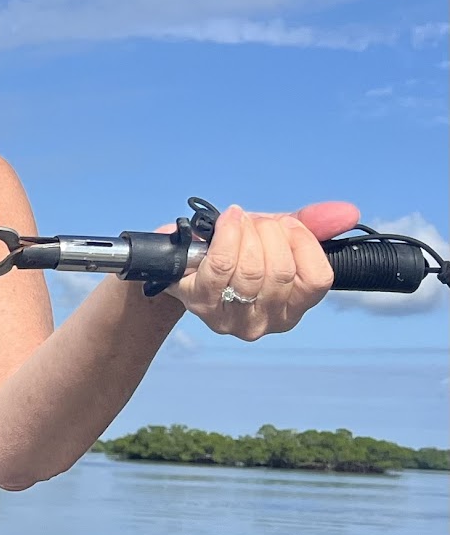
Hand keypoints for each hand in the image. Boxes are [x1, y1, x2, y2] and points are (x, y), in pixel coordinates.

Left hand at [168, 201, 358, 338]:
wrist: (188, 259)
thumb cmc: (239, 250)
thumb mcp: (278, 236)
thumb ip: (313, 226)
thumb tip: (347, 212)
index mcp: (294, 308)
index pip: (317, 280)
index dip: (304, 243)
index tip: (287, 225)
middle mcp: (267, 322)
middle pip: (281, 271)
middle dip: (270, 233)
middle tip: (257, 222)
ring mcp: (232, 319)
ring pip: (251, 270)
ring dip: (246, 233)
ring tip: (239, 221)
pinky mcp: (201, 305)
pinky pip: (221, 265)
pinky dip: (227, 235)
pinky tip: (227, 220)